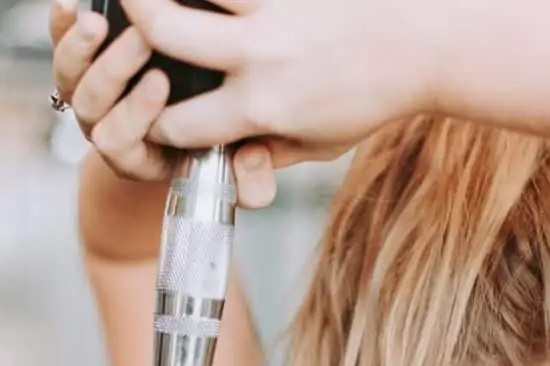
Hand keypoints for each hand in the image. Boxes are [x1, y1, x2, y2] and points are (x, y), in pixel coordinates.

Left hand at [50, 0, 279, 207]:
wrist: (186, 128)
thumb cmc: (213, 143)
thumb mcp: (232, 168)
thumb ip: (250, 182)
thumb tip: (252, 159)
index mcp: (135, 156)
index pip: (119, 141)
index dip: (135, 113)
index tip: (161, 84)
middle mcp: (105, 127)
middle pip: (90, 103)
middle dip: (114, 70)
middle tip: (142, 39)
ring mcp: (89, 95)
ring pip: (70, 75)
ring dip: (83, 46)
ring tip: (102, 20)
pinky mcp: (79, 64)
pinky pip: (59, 41)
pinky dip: (62, 22)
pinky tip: (71, 3)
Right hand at [119, 0, 441, 166]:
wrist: (429, 45)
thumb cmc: (373, 98)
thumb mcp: (321, 145)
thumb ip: (268, 154)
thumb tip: (227, 165)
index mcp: (261, 106)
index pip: (177, 119)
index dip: (151, 121)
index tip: (146, 110)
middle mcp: (259, 54)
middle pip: (162, 27)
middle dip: (130, 16)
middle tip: (120, 6)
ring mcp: (276, 7)